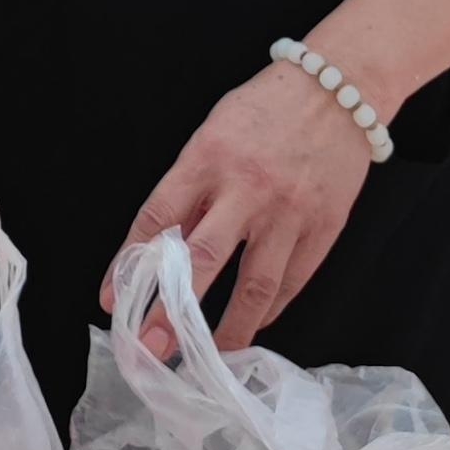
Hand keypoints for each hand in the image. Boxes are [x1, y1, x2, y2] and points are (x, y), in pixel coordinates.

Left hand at [110, 58, 375, 355]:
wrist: (338, 88)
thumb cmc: (265, 110)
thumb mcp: (213, 133)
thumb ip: (191, 188)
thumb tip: (167, 250)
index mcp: (208, 158)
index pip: (157, 217)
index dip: (130, 263)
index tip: (111, 299)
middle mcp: (247, 188)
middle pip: (202, 259)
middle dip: (172, 310)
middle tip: (151, 347)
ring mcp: (288, 211)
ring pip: (254, 286)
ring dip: (228, 330)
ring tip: (209, 360)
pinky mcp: (323, 227)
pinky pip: (291, 282)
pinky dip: (269, 311)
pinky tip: (252, 326)